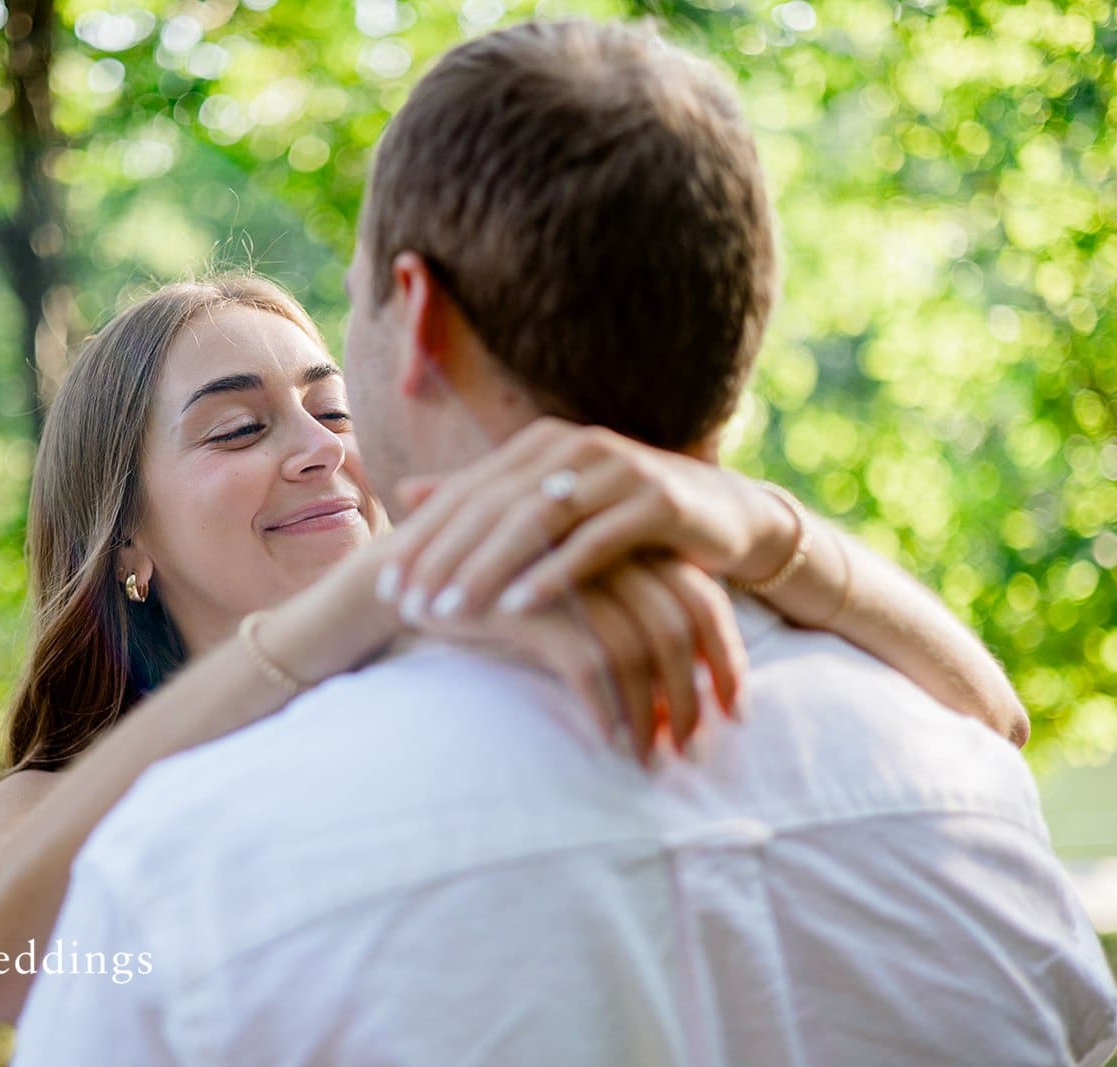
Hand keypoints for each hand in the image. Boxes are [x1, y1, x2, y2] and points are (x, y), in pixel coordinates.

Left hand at [379, 417, 784, 711]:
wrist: (728, 517)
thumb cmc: (627, 517)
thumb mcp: (552, 503)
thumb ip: (485, 495)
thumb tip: (408, 492)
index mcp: (542, 444)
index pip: (467, 492)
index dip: (424, 537)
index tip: (387, 585)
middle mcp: (576, 446)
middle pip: (492, 505)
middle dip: (443, 558)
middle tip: (407, 604)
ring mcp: (619, 469)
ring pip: (535, 521)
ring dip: (486, 569)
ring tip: (449, 611)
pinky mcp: (657, 502)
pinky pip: (591, 543)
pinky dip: (549, 576)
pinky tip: (515, 608)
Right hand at [412, 553, 735, 761]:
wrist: (413, 577)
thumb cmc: (502, 599)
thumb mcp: (571, 602)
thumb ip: (625, 624)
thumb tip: (682, 699)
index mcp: (625, 544)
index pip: (703, 599)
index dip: (727, 658)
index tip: (734, 712)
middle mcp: (606, 552)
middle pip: (680, 624)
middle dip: (697, 694)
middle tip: (695, 749)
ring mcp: (569, 575)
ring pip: (640, 649)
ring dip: (652, 714)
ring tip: (652, 760)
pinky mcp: (532, 605)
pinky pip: (589, 664)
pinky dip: (606, 709)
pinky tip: (608, 743)